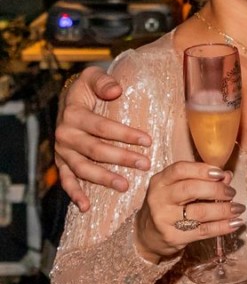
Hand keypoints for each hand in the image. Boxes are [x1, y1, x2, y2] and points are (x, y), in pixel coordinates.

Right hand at [55, 66, 152, 211]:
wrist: (69, 100)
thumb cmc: (88, 89)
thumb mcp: (92, 76)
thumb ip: (103, 81)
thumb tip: (116, 90)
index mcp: (73, 114)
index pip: (102, 127)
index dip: (124, 134)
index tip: (147, 140)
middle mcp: (65, 134)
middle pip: (95, 150)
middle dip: (121, 158)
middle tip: (145, 164)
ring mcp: (63, 151)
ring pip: (83, 168)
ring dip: (103, 179)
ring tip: (125, 186)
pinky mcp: (62, 163)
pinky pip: (66, 181)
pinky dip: (74, 194)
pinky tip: (86, 207)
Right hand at [135, 162, 242, 262]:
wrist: (148, 235)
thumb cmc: (168, 206)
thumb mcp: (178, 189)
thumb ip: (201, 180)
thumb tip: (227, 176)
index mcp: (160, 181)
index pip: (180, 169)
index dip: (202, 170)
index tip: (221, 173)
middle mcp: (159, 198)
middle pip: (190, 189)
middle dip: (216, 190)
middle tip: (231, 193)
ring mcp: (164, 219)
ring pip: (199, 212)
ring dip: (223, 210)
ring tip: (238, 208)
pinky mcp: (172, 236)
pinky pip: (203, 231)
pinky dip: (222, 227)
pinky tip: (235, 223)